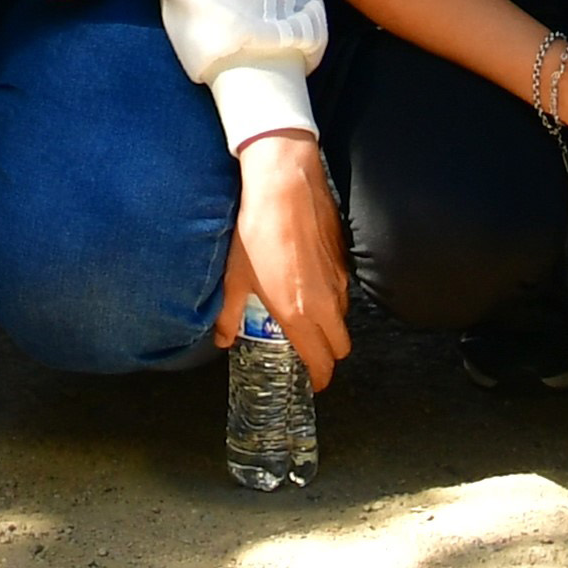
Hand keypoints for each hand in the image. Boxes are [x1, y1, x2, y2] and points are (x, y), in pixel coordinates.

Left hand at [214, 130, 352, 387]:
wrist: (284, 185)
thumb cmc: (256, 232)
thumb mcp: (235, 277)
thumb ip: (229, 315)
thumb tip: (223, 339)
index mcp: (298, 314)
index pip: (322, 362)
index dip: (320, 378)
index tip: (313, 382)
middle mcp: (326, 302)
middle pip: (341, 346)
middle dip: (329, 355)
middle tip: (309, 350)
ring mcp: (339, 279)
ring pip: (344, 316)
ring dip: (331, 324)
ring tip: (307, 314)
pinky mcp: (344, 257)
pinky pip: (343, 288)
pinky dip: (332, 295)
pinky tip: (310, 280)